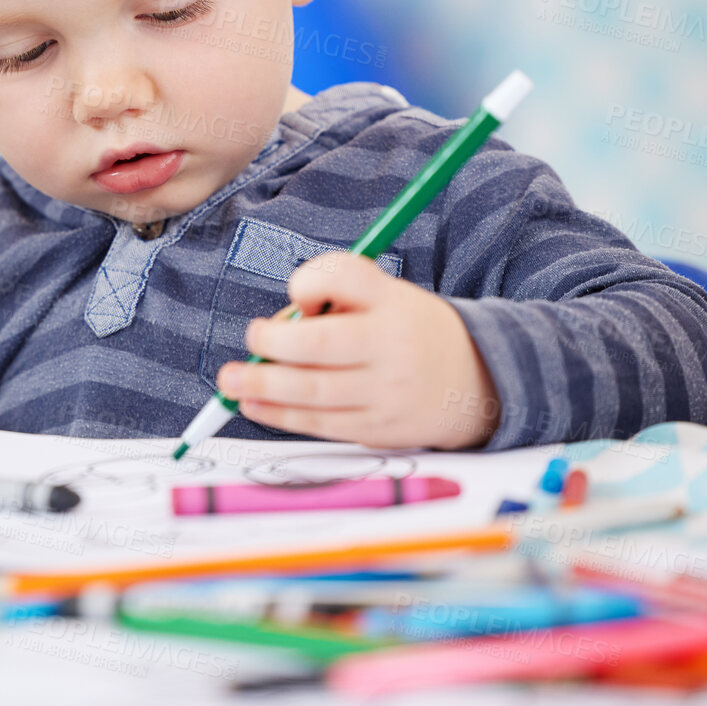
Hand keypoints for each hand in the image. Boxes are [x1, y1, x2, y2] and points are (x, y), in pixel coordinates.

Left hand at [215, 253, 499, 448]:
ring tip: (231, 381)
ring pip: (314, 390)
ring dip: (264, 385)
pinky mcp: (378, 428)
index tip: (297, 296)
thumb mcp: (386, 296)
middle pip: (321, 343)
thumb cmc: (407, 330)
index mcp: (391, 300)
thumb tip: (278, 326)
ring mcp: (385, 390)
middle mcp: (390, 343)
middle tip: (251, 338)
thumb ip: (336, 297)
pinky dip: (281, 415)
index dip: (311, 283)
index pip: (347, 277)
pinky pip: (320, 423)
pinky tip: (254, 405)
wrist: (475, 381)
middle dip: (273, 343)